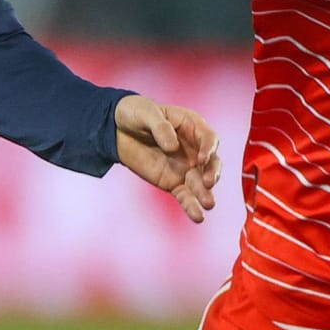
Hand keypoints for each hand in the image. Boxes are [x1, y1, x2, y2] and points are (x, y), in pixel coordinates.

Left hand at [114, 95, 222, 222]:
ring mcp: (185, 167)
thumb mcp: (147, 113)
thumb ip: (161, 128)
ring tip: (208, 204)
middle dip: (213, 173)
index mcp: (192, 127)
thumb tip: (172, 147)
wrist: (117, 129)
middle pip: (211, 163)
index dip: (208, 148)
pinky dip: (191, 206)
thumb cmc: (137, 113)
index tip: (202, 159)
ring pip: (200, 183)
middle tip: (209, 183)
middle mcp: (194, 149)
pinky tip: (197, 217)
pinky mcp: (173, 182)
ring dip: (206, 193)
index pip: (209, 138)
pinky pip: (185, 195)